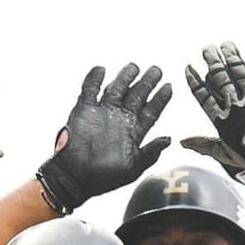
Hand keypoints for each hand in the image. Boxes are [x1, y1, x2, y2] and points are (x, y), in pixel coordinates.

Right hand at [36, 63, 171, 214]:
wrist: (75, 177)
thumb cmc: (103, 177)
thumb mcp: (133, 168)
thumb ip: (150, 152)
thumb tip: (169, 140)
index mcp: (133, 132)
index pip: (151, 111)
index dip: (160, 99)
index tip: (169, 86)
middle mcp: (119, 120)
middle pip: (136, 95)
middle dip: (147, 82)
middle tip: (157, 69)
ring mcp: (102, 113)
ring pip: (116, 88)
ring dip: (125, 77)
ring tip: (134, 66)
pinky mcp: (84, 110)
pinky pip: (89, 89)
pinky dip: (94, 78)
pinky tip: (101, 69)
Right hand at [181, 42, 244, 188]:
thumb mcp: (223, 154)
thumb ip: (203, 144)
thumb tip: (182, 142)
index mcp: (222, 120)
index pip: (204, 96)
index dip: (195, 82)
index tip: (189, 68)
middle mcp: (235, 105)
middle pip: (220, 78)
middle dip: (213, 62)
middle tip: (207, 49)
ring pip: (239, 72)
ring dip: (232, 56)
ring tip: (226, 45)